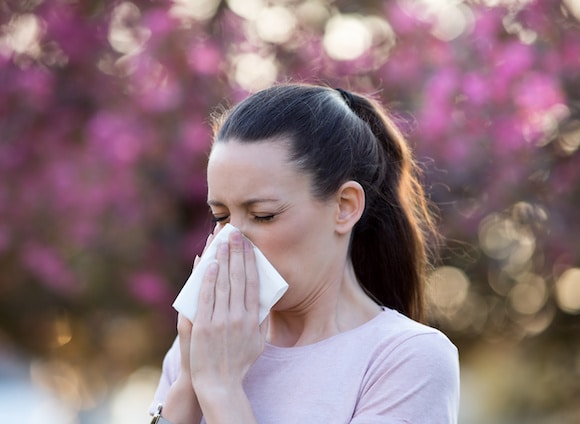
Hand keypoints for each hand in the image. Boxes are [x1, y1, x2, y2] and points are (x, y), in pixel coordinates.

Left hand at [182, 230, 266, 390]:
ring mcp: (221, 320)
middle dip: (237, 252)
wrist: (219, 383)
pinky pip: (207, 296)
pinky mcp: (204, 325)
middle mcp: (239, 316)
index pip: (253, 282)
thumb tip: (263, 298)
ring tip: (222, 240)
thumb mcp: (257, 342)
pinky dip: (208, 279)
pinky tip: (210, 262)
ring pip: (223, 282)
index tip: (249, 245)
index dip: (251, 261)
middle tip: (235, 233)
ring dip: (223, 259)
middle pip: (239, 277)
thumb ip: (260, 320)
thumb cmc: (239, 362)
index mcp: (253, 319)